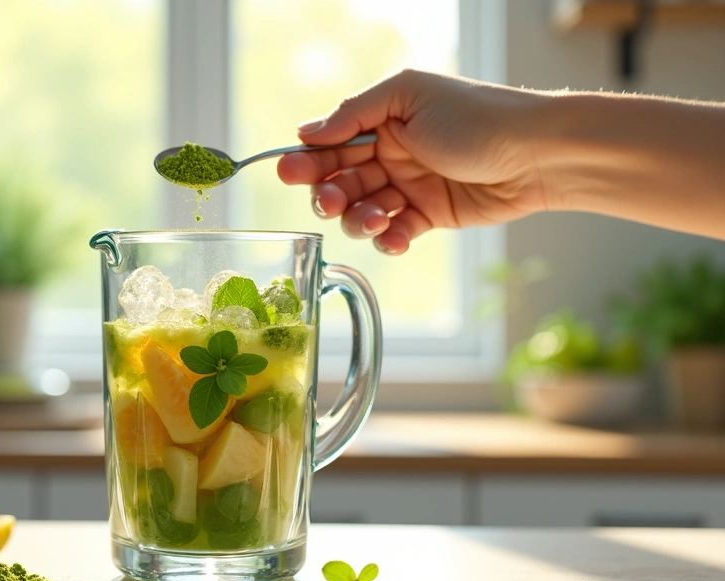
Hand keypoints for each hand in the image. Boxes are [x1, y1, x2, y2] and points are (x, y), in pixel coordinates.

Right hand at [277, 70, 552, 254]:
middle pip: (340, 181)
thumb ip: (356, 113)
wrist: (537, 153)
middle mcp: (391, 153)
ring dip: (359, 219)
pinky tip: (394, 236)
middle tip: (331, 203)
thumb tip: (307, 132)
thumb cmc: (478, 115)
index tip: (289, 173)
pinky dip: (388, 239)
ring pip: (362, 211)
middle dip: (329, 194)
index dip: (307, 159)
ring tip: (375, 219)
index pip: (331, 143)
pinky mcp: (428, 216)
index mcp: (383, 119)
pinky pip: (393, 232)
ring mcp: (408, 186)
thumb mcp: (409, 96)